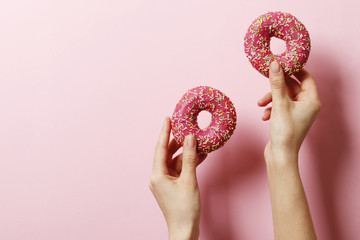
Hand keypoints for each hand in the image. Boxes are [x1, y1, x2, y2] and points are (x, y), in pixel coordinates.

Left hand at [149, 117, 206, 239]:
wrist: (184, 230)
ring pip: (175, 161)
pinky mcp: (172, 185)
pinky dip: (188, 162)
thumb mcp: (189, 180)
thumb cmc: (185, 209)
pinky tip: (200, 155)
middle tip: (185, 126)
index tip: (168, 118)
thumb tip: (190, 138)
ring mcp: (165, 181)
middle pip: (167, 153)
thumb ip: (190, 158)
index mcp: (157, 175)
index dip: (165, 132)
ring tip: (196, 140)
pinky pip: (179, 169)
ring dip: (186, 152)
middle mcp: (158, 176)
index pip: (160, 148)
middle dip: (177, 140)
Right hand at [258, 61, 320, 163]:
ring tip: (260, 104)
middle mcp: (307, 106)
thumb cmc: (285, 131)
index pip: (306, 77)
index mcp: (312, 101)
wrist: (280, 155)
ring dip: (271, 98)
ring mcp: (298, 113)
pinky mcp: (289, 119)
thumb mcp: (279, 103)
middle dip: (277, 86)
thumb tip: (275, 64)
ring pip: (283, 97)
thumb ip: (277, 83)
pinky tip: (264, 115)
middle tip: (266, 79)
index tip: (282, 64)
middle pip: (292, 87)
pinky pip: (280, 106)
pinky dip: (271, 108)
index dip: (294, 70)